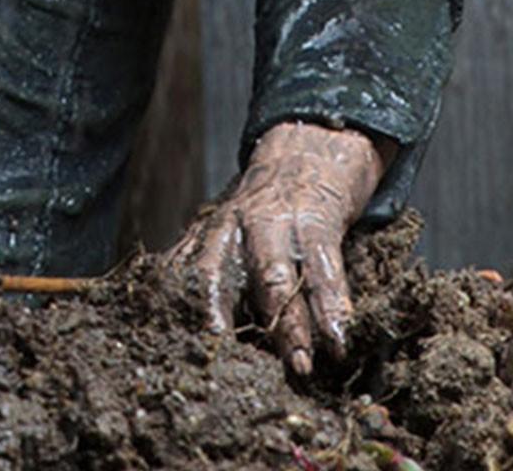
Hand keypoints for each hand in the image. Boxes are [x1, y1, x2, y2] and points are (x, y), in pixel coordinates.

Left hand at [170, 120, 394, 377]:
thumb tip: (172, 304)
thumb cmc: (268, 202)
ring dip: (288, 325)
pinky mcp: (318, 219)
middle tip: (231, 368)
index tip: (179, 350)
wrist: (311, 144)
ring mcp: (277, 219)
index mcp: (213, 230)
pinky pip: (323, 268)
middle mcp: (236, 224)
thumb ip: (207, 261)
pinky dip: (332, 306)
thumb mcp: (230, 224)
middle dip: (223, 320)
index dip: (182, 310)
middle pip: (219, 275)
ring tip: (299, 366)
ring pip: (274, 277)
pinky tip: (340, 339)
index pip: (187, 273)